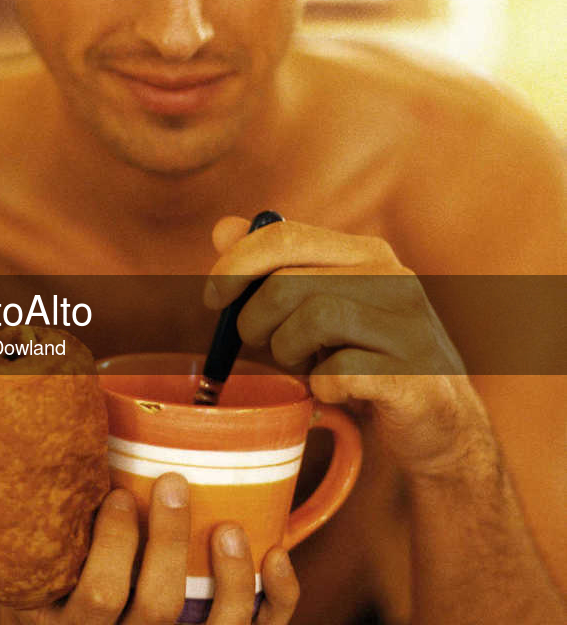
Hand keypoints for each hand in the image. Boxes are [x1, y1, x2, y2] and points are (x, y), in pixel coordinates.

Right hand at [0, 473, 298, 623]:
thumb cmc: (69, 599)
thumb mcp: (46, 580)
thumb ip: (59, 537)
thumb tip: (72, 449)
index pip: (99, 596)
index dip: (112, 544)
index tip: (120, 495)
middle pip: (154, 607)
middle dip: (168, 541)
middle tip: (174, 483)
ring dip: (231, 576)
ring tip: (230, 527)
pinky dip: (276, 599)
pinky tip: (276, 555)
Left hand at [205, 217, 495, 476]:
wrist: (441, 424)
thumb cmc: (366, 358)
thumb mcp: (320, 307)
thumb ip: (274, 267)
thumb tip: (223, 229)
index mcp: (366, 253)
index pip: (285, 235)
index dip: (237, 264)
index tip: (213, 298)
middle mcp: (393, 278)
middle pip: (289, 281)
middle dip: (255, 319)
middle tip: (260, 346)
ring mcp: (408, 326)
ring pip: (313, 318)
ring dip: (288, 351)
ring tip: (301, 367)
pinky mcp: (415, 376)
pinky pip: (342, 371)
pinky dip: (323, 386)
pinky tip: (333, 392)